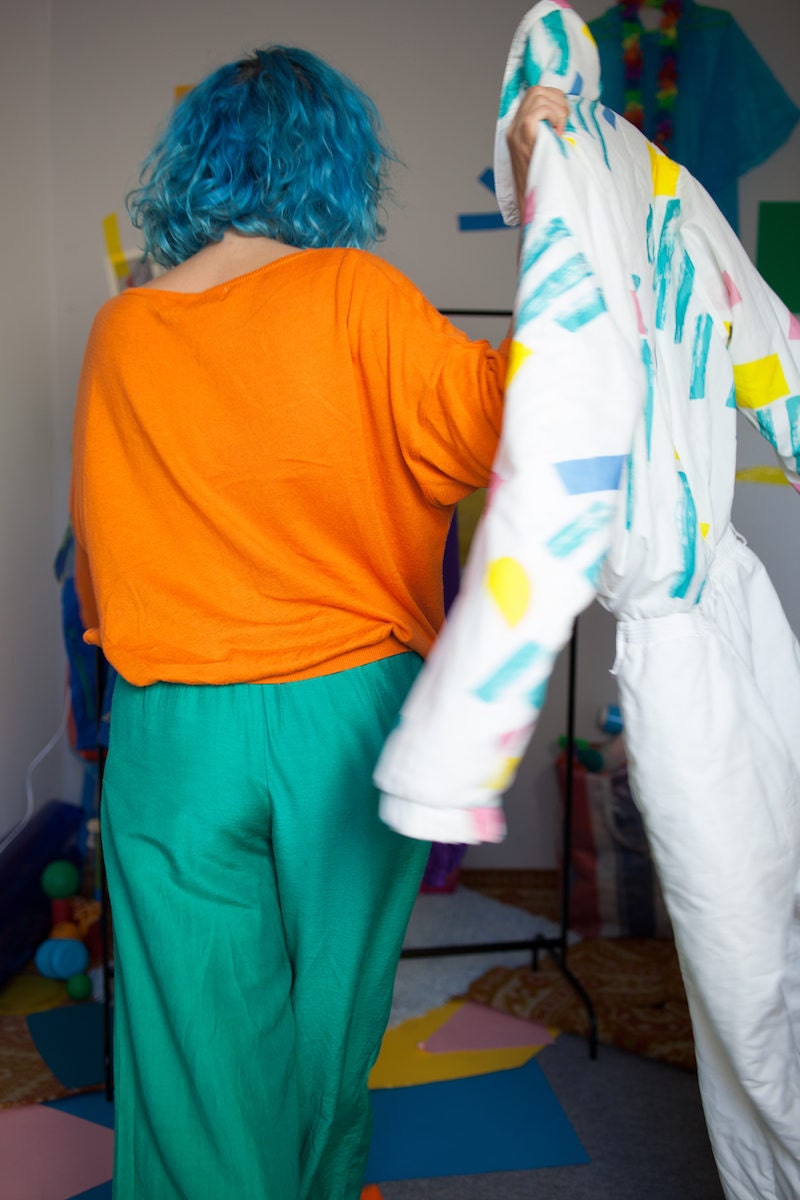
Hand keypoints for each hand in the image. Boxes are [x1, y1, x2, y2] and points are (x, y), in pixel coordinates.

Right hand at [506, 86, 568, 213]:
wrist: (534, 204)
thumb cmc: (546, 182)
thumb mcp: (546, 152)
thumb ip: (549, 134)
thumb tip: (567, 119)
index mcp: (517, 130)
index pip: (534, 95)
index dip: (554, 99)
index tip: (564, 119)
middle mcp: (513, 128)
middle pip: (536, 90)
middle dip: (557, 99)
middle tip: (565, 122)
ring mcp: (516, 131)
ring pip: (538, 94)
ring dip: (558, 108)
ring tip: (562, 129)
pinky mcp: (522, 135)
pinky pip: (540, 108)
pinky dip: (555, 115)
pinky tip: (559, 133)